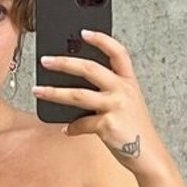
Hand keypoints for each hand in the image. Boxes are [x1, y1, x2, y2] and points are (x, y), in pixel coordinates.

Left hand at [32, 30, 158, 165]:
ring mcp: (116, 106)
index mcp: (128, 81)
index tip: (84, 32)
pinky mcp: (107, 125)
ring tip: (37, 90)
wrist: (148, 155)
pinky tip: (66, 129)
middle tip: (45, 60)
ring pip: (78, 94)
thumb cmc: (134, 130)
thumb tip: (76, 86)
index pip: (117, 52)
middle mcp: (123, 90)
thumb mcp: (127, 103)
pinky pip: (81, 123)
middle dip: (64, 63)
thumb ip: (109, 91)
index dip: (101, 39)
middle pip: (90, 68)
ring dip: (54, 92)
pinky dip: (71, 127)